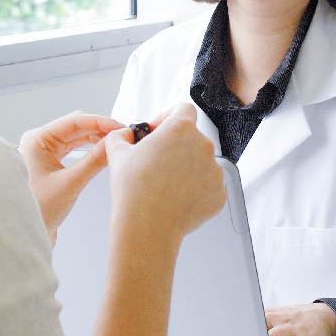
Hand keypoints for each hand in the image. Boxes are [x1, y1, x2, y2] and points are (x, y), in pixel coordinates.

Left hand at [20, 112, 123, 242]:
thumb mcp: (70, 183)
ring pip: (76, 137)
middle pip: (76, 127)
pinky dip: (89, 149)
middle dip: (100, 129)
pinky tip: (103, 151)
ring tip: (115, 143)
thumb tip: (113, 144)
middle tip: (122, 135)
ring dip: (96, 138)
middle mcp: (39, 141)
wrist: (24, 233)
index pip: (74, 121)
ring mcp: (44, 151)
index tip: (120, 127)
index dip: (100, 122)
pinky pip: (73, 148)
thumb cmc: (37, 210)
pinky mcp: (50, 162)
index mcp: (37, 140)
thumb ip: (94, 161)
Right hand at [103, 103, 224, 245]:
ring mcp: (214, 171)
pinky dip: (195, 189)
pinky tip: (176, 198)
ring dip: (186, 168)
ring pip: (200, 162)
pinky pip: (207, 185)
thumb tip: (124, 136)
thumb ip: (121, 136)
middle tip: (155, 163)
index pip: (183, 109)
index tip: (158, 132)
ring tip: (165, 185)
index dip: (167, 118)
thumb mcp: (117, 153)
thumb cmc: (133, 190)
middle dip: (175, 147)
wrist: (147, 227)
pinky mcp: (218, 193)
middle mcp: (203, 146)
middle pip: (191, 137)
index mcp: (181, 129)